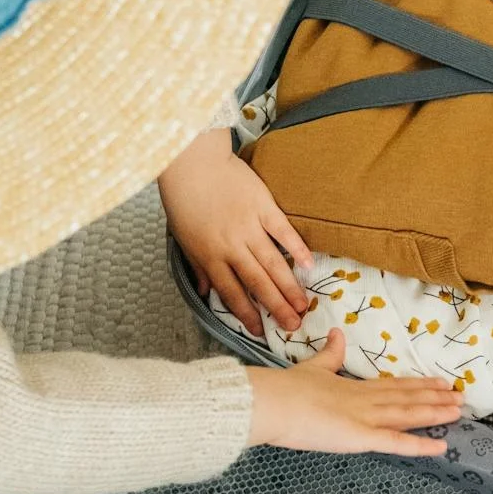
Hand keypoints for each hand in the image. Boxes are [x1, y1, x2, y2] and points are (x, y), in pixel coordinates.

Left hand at [160, 128, 312, 334]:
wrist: (191, 162)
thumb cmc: (184, 200)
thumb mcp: (184, 238)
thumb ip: (199, 267)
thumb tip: (206, 293)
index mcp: (209, 256)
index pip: (231, 293)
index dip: (246, 314)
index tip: (260, 331)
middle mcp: (230, 247)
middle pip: (257, 283)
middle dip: (275, 308)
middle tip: (293, 326)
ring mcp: (249, 226)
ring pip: (272, 263)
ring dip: (289, 287)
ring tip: (304, 305)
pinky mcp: (263, 207)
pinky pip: (283, 232)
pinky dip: (297, 249)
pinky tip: (309, 265)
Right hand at [246, 329, 460, 457]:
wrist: (271, 402)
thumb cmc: (286, 389)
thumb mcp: (312, 367)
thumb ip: (329, 355)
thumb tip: (338, 333)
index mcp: (354, 388)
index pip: (394, 386)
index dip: (419, 385)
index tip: (441, 382)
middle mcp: (366, 401)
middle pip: (407, 398)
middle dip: (435, 398)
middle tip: (461, 396)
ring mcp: (366, 418)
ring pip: (408, 414)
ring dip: (435, 413)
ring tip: (459, 411)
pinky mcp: (361, 437)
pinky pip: (396, 443)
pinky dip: (420, 445)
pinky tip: (442, 447)